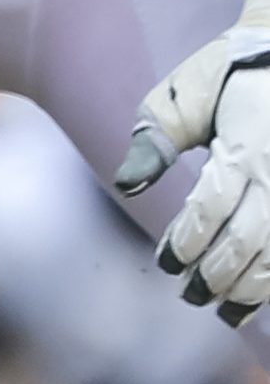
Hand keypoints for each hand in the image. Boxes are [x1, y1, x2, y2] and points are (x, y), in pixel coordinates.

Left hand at [118, 0, 269, 318]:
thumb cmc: (227, 72)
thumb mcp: (180, 97)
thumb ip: (154, 143)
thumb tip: (127, 186)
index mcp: (243, 150)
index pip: (211, 211)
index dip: (187, 243)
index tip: (167, 263)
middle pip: (249, 242)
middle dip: (217, 278)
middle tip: (192, 298)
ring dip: (255, 288)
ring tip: (231, 312)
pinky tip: (264, 292)